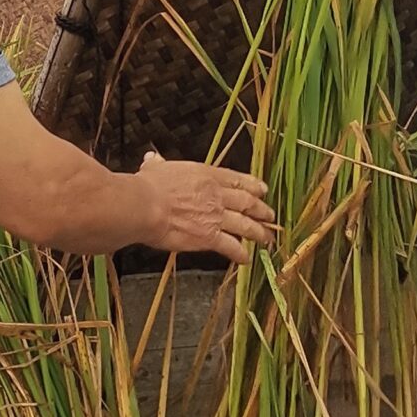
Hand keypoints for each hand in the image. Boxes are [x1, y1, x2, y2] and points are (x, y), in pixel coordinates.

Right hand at [135, 152, 275, 263]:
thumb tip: (153, 158)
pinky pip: (231, 246)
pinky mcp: (209, 237)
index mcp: (206, 175)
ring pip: (245, 225)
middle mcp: (216, 195)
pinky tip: (245, 258)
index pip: (236, 179)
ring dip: (259, 232)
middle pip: (247, 202)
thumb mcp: (155, 168)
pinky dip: (240, 253)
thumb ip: (159, 164)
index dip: (252, 185)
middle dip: (261, 210)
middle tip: (270, 215)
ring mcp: (215, 217)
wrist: (146, 205)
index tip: (262, 190)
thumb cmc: (149, 186)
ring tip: (267, 238)